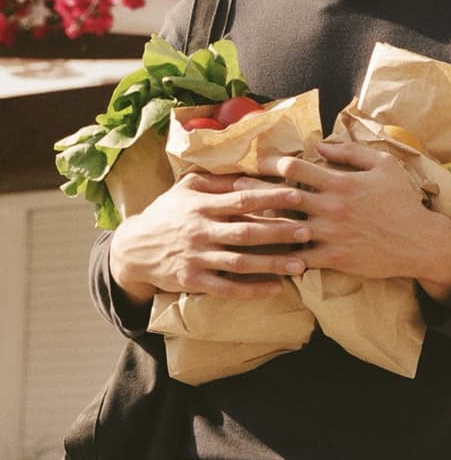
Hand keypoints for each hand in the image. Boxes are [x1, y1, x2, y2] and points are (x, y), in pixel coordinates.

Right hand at [109, 169, 312, 304]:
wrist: (132, 249)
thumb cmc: (167, 213)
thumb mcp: (186, 188)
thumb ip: (217, 181)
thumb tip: (251, 170)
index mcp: (201, 205)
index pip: (242, 198)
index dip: (271, 197)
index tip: (298, 195)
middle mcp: (199, 231)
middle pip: (246, 232)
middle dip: (279, 231)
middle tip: (308, 230)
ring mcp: (196, 258)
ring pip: (240, 262)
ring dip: (272, 263)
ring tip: (301, 264)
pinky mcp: (193, 282)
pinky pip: (227, 288)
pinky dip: (252, 290)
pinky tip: (275, 288)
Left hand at [234, 140, 450, 303]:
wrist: (419, 241)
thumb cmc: (402, 200)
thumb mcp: (383, 166)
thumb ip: (351, 153)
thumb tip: (322, 146)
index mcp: (341, 182)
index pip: (297, 169)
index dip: (274, 164)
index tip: (256, 162)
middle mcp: (332, 207)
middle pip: (283, 197)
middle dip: (255, 191)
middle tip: (231, 188)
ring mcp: (332, 234)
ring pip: (286, 229)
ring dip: (260, 225)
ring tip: (237, 221)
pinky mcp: (335, 258)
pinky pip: (301, 258)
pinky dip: (281, 256)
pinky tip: (263, 256)